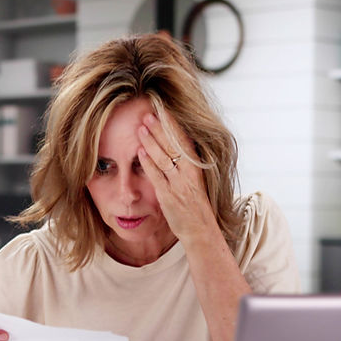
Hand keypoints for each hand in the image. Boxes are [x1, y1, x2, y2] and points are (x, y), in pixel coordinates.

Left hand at [136, 112, 218, 240]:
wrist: (200, 230)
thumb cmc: (196, 206)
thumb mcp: (196, 181)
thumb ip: (187, 165)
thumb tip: (178, 145)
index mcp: (197, 168)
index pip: (184, 141)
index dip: (173, 125)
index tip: (163, 111)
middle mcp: (188, 174)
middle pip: (172, 146)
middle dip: (159, 129)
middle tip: (147, 114)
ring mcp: (178, 185)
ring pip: (163, 158)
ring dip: (151, 142)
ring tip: (140, 128)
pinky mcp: (169, 196)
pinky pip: (157, 176)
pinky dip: (148, 163)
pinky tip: (140, 152)